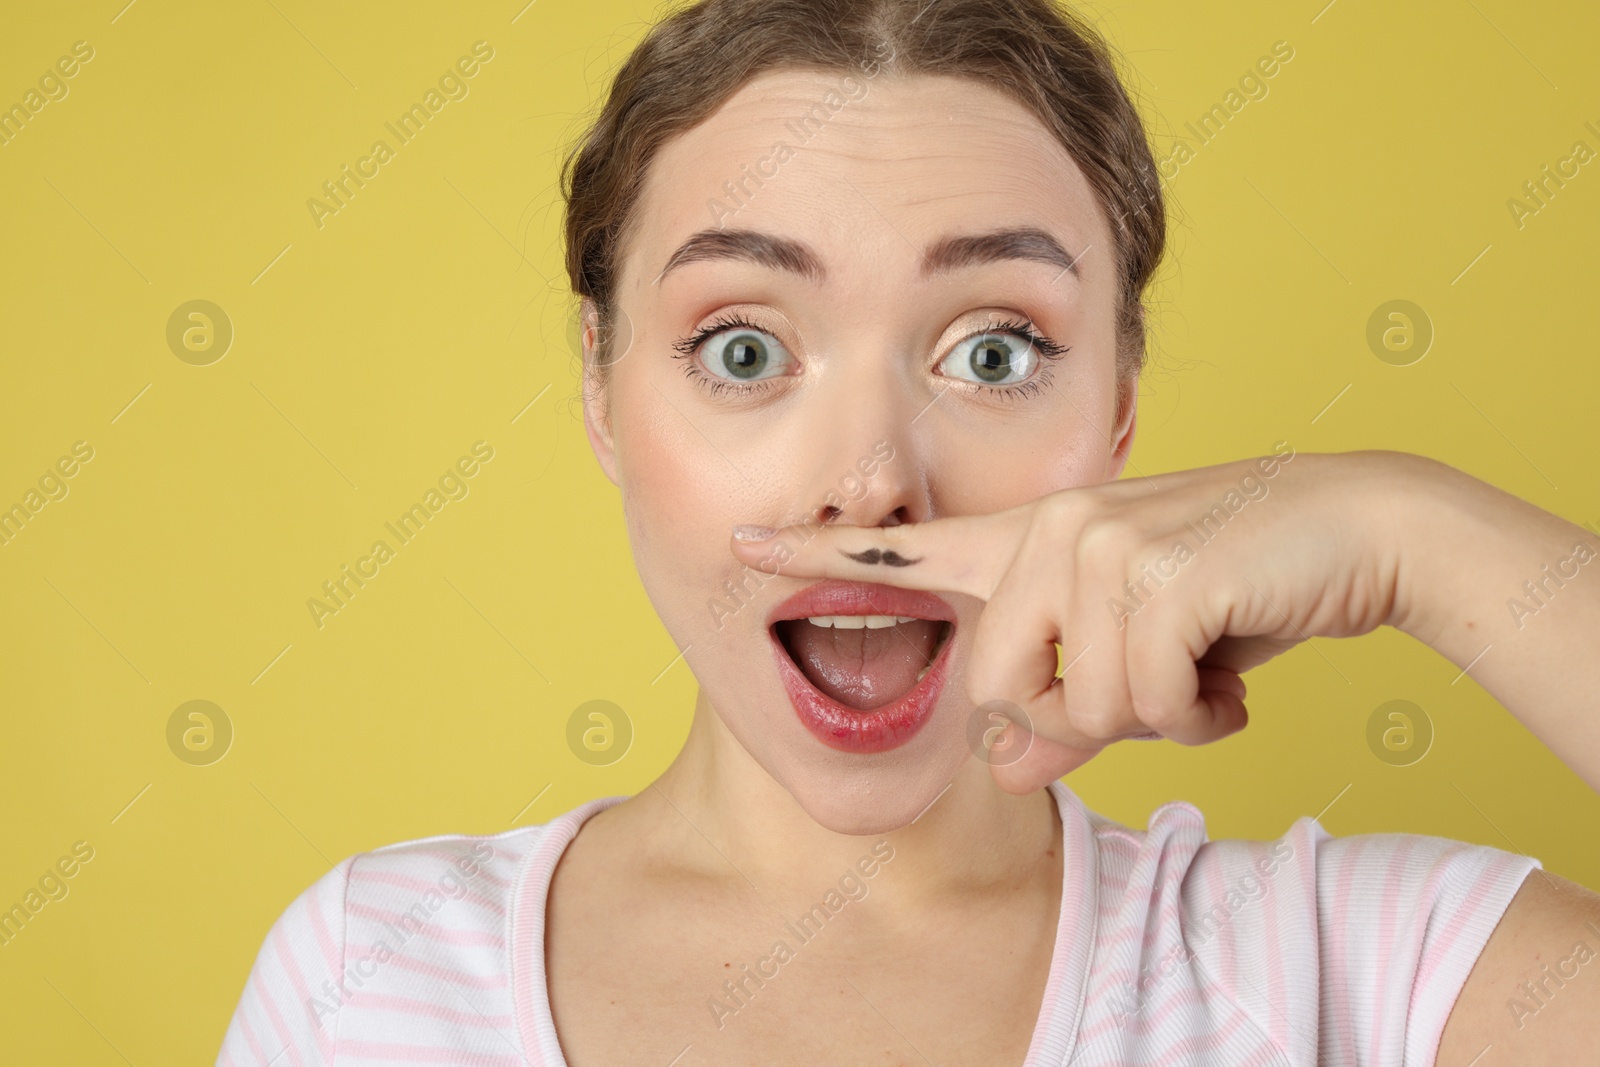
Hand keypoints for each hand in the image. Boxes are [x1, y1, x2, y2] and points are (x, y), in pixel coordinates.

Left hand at [729, 447, 1411, 791]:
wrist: (1356, 531)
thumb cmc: (1237, 590)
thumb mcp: (1135, 656)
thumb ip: (1061, 704)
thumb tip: (1003, 769)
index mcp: (1032, 539)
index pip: (909, 552)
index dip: (821, 553)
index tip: (742, 543)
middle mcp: (1052, 530)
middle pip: (1000, 689)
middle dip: (1077, 722)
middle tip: (1150, 695)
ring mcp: (1101, 544)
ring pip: (1081, 705)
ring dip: (1153, 718)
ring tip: (1202, 671)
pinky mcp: (1158, 571)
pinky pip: (1146, 702)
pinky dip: (1196, 714)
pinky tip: (1230, 671)